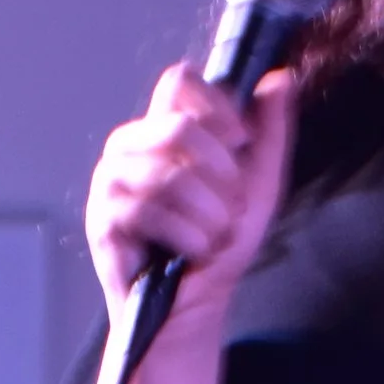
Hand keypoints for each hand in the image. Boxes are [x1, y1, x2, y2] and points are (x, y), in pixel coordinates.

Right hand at [85, 66, 297, 318]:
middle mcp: (130, 146)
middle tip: (231, 206)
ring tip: (213, 236)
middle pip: (177, 125)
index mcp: (163, 128)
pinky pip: (151, 213)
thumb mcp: (259, 185)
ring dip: (210, 215)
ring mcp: (111, 181)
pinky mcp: (102, 219)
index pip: (180, 81)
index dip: (218, 108)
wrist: (196, 305)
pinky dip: (188, 237)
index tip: (241, 144)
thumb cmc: (220, 244)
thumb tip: (281, 78)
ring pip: (170, 175)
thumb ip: (270, 132)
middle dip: (222, 173)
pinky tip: (193, 252)